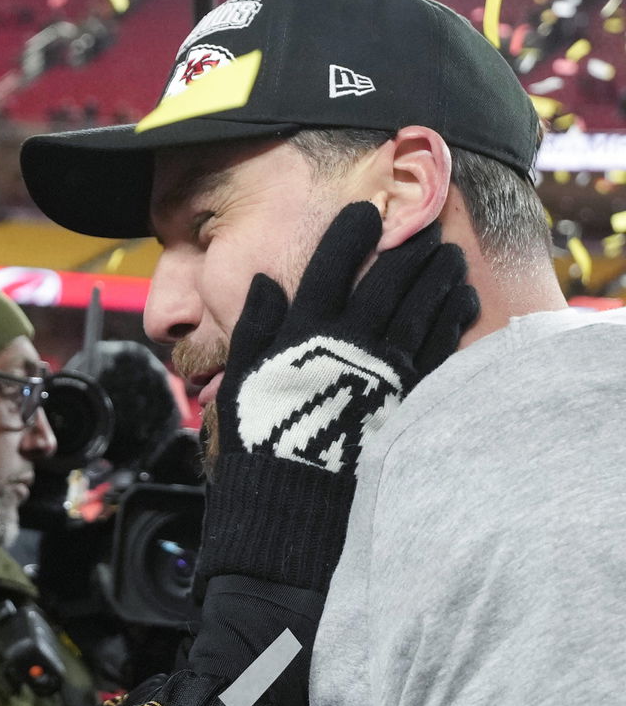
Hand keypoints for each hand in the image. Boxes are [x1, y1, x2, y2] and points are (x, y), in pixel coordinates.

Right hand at [217, 201, 477, 474]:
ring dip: (439, 276)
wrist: (295, 493)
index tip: (366, 212)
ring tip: (451, 255)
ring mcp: (384, 366)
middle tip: (426, 226)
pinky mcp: (409, 393)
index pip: (330, 268)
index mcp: (303, 330)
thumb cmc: (261, 434)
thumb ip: (255, 325)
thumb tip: (264, 280)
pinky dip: (454, 316)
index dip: (350, 235)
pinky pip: (439, 343)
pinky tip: (464, 299)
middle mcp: (349, 340)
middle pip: (387, 280)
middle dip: (408, 248)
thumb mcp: (242, 375)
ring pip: (421, 306)